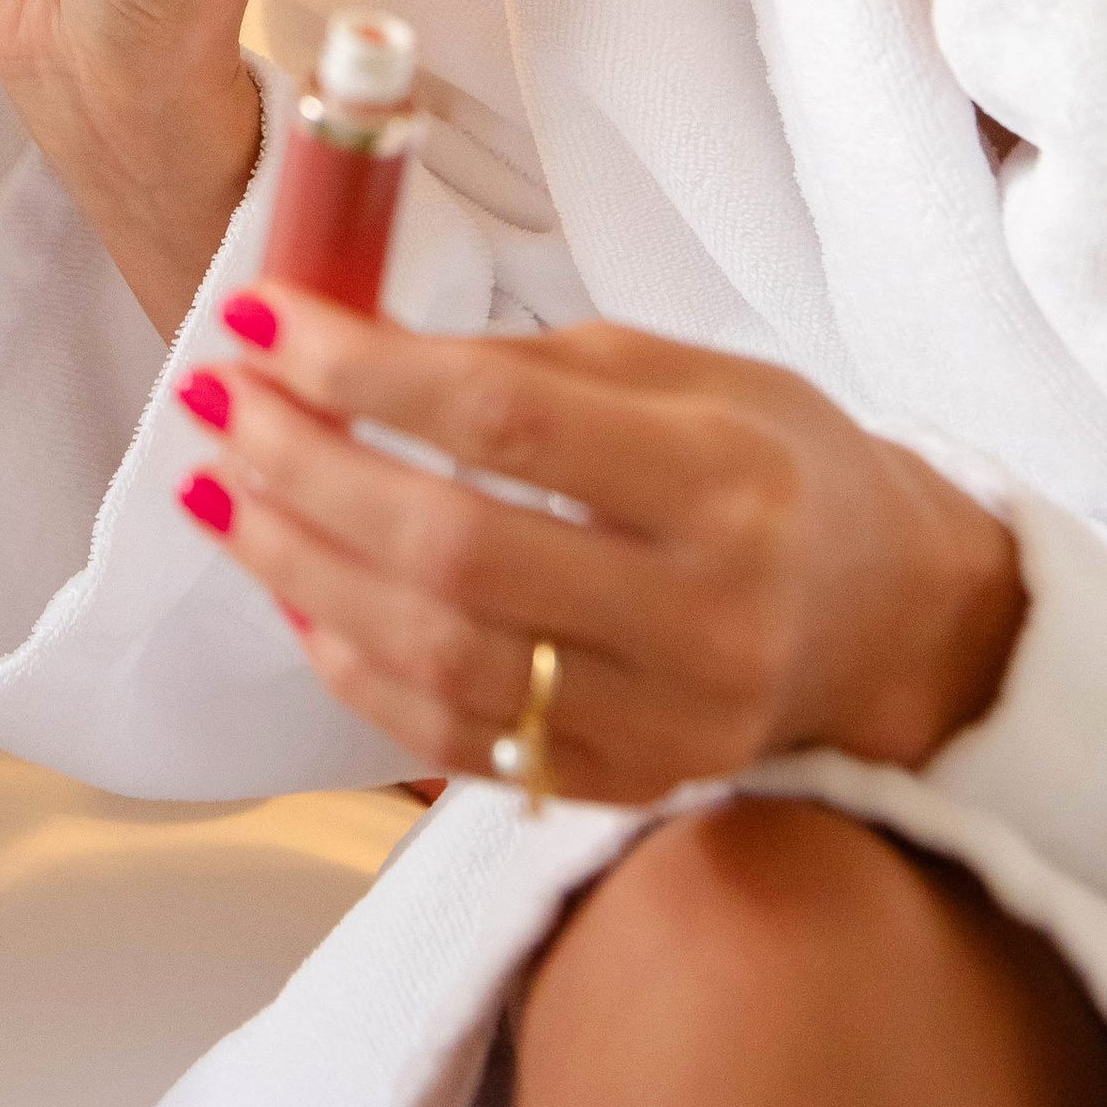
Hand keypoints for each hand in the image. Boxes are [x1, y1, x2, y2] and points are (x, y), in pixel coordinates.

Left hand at [181, 287, 1025, 797]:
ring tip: (221, 494)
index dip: (362, 371)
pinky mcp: (630, 785)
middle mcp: (704, 613)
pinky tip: (293, 592)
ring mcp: (669, 721)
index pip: (506, 420)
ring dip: (299, 570)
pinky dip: (355, 666)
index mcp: (723, 477)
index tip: (259, 321)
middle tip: (219, 405)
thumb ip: (518, 363)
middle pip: (453, 548)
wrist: (887, 616)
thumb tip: (340, 345)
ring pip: (437, 658)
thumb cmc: (770, 462)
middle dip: (306, 470)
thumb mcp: (676, 369)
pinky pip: (454, 741)